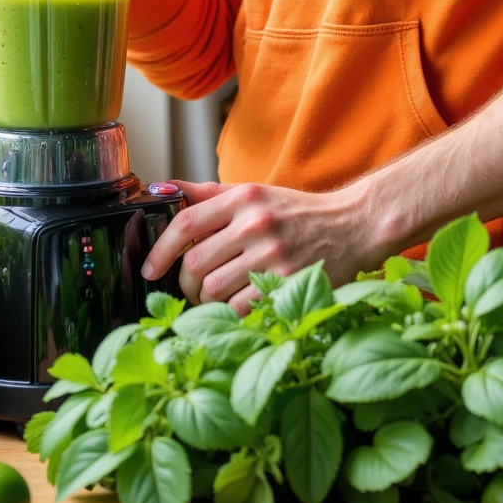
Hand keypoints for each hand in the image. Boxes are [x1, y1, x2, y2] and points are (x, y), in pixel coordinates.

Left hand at [141, 178, 372, 315]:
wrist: (352, 225)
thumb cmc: (297, 212)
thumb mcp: (254, 193)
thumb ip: (209, 194)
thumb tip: (163, 188)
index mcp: (243, 198)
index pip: (186, 222)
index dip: (160, 248)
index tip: (149, 268)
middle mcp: (256, 223)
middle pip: (195, 262)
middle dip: (185, 283)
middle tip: (190, 289)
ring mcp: (273, 254)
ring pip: (214, 289)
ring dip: (206, 302)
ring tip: (215, 299)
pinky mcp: (288, 282)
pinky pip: (241, 308)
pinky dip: (230, 314)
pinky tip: (236, 308)